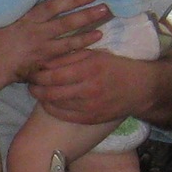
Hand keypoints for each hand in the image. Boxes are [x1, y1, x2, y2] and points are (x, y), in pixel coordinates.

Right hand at [0, 0, 109, 87]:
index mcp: (23, 17)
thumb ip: (21, 1)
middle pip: (63, 18)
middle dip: (82, 7)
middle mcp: (34, 30)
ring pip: (68, 35)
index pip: (47, 3)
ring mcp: (40, 47)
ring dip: (87, 26)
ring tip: (103, 17)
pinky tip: (94, 40)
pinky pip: (65, 53)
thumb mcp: (2, 16)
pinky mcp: (42, 61)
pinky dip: (80, 46)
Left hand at [30, 20, 171, 129]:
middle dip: (35, 86)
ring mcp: (90, 106)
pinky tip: (48, 103)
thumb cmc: (118, 66)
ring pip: (55, 104)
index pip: (53, 72)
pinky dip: (53, 109)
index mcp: (89, 67)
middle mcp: (88, 88)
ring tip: (36, 90)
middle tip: (29, 80)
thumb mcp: (97, 53)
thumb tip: (50, 53)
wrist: (143, 87)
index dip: (37, 71)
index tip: (31, 67)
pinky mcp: (92, 118)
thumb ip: (74, 53)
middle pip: (50, 90)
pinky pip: (65, 115)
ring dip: (42, 97)